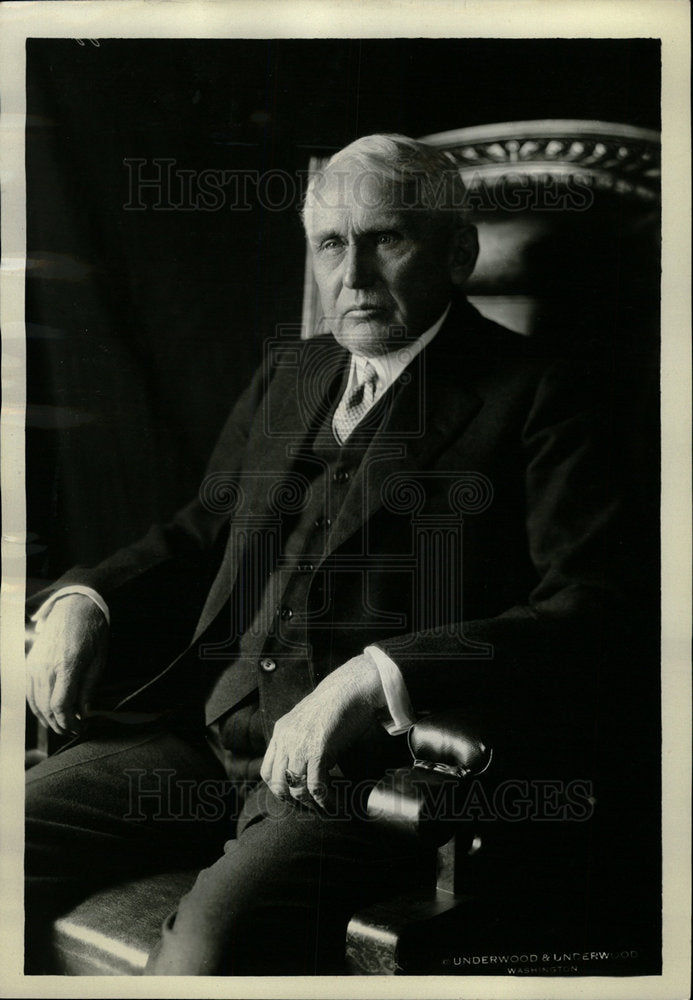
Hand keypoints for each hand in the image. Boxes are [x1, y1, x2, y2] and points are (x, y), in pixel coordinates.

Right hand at [26, 594, 107, 734]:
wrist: (73, 607)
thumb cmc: (91, 632)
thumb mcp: (99, 660)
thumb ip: (89, 689)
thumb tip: (83, 714)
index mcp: (67, 665)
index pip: (61, 706)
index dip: (69, 723)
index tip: (80, 730)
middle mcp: (46, 667)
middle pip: (46, 708)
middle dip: (60, 725)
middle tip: (74, 732)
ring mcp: (34, 666)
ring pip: (35, 703)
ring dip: (48, 720)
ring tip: (63, 726)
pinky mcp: (29, 664)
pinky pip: (29, 693)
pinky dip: (38, 707)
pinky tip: (49, 713)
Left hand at [260, 653, 383, 809]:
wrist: (351, 687)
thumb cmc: (336, 703)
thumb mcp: (308, 721)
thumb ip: (301, 741)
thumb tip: (307, 769)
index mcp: (281, 731)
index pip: (267, 770)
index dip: (278, 788)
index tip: (293, 796)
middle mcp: (286, 739)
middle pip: (277, 783)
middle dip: (292, 801)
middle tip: (308, 808)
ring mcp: (300, 746)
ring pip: (296, 788)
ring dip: (310, 804)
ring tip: (323, 808)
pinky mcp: (318, 750)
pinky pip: (316, 786)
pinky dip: (324, 800)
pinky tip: (332, 804)